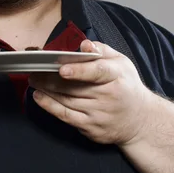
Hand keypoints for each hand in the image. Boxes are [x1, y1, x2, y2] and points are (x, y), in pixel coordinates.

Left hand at [28, 40, 153, 145]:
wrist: (140, 121)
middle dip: (50, 78)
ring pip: (67, 100)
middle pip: (75, 87)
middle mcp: (108, 96)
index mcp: (116, 77)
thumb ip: (102, 50)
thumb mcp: (121, 63)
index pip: (98, 72)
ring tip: (33, 79)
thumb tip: (84, 44)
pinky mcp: (91, 128)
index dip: (79, 70)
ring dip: (46, 90)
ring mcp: (99, 114)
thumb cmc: (126, 86)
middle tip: (34, 69)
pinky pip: (66, 116)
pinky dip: (50, 106)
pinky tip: (39, 97)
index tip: (62, 69)